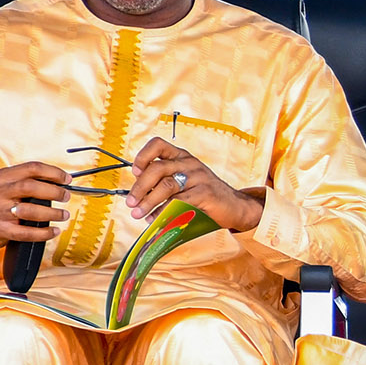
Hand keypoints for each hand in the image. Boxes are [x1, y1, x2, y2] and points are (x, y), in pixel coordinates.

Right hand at [0, 162, 72, 248]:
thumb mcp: (4, 184)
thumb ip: (26, 180)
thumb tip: (59, 182)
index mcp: (2, 177)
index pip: (31, 168)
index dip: (54, 172)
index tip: (67, 179)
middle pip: (31, 187)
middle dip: (54, 191)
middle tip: (66, 196)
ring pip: (30, 210)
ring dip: (52, 213)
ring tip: (63, 215)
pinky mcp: (0, 230)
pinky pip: (26, 233)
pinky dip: (44, 233)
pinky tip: (54, 231)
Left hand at [128, 136, 264, 230]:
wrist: (235, 206)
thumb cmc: (205, 195)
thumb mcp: (185, 181)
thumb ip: (164, 182)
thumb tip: (137, 195)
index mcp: (182, 157)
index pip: (157, 145)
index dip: (142, 156)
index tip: (135, 172)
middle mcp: (189, 163)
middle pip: (157, 168)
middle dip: (140, 187)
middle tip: (130, 203)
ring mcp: (198, 177)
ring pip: (166, 186)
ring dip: (148, 201)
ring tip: (138, 214)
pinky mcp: (205, 193)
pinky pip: (178, 201)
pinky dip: (163, 212)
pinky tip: (156, 219)